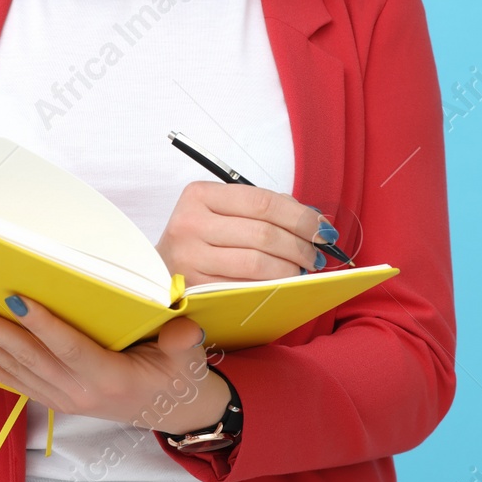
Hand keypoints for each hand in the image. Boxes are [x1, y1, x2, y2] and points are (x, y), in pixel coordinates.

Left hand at [0, 295, 227, 434]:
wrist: (172, 411)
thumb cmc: (176, 376)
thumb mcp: (185, 359)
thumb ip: (181, 342)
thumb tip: (182, 325)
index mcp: (109, 378)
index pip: (68, 347)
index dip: (42, 324)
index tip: (15, 298)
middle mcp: (78, 392)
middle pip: (30, 357)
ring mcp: (62, 398)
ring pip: (14, 369)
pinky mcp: (53, 399)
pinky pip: (12, 381)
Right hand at [156, 181, 334, 286]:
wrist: (159, 270)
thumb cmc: (201, 238)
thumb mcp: (222, 212)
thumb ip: (263, 209)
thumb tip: (313, 220)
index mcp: (199, 195)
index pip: (262, 202)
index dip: (300, 217)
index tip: (322, 229)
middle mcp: (190, 223)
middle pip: (263, 233)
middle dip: (300, 245)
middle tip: (317, 254)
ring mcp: (189, 257)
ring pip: (257, 262)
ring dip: (290, 268)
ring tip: (302, 269)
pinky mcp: (193, 287)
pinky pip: (245, 286)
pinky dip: (271, 285)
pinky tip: (282, 283)